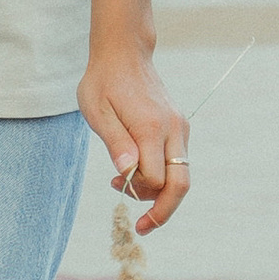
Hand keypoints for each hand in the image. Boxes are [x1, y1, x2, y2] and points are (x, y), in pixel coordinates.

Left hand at [80, 34, 189, 232]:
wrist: (124, 53)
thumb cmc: (103, 81)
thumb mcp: (97, 111)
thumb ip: (115, 143)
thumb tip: (128, 172)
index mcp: (151, 128)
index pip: (156, 179)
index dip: (138, 192)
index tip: (116, 186)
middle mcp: (173, 130)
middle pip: (180, 185)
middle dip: (163, 211)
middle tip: (141, 226)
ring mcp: (179, 129)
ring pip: (181, 176)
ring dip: (157, 192)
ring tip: (123, 183)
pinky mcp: (178, 128)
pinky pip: (176, 163)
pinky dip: (160, 176)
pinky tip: (135, 169)